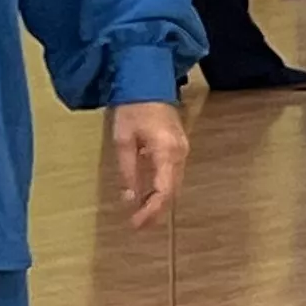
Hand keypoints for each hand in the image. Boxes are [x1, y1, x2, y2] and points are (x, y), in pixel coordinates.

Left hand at [110, 101, 186, 229]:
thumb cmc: (132, 107)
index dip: (151, 212)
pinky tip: (148, 194)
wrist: (147, 80)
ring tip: (141, 214)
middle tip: (137, 225)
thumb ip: (127, 171)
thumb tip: (129, 198)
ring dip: (159, 201)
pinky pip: (174, 174)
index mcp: (166, 152)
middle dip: (156, 211)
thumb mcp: (123, 140)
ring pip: (174, 184)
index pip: (164, 192)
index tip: (136, 224)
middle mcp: (180, 153)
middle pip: (172, 191)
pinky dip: (162, 188)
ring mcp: (182, 149)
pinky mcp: (179, 146)